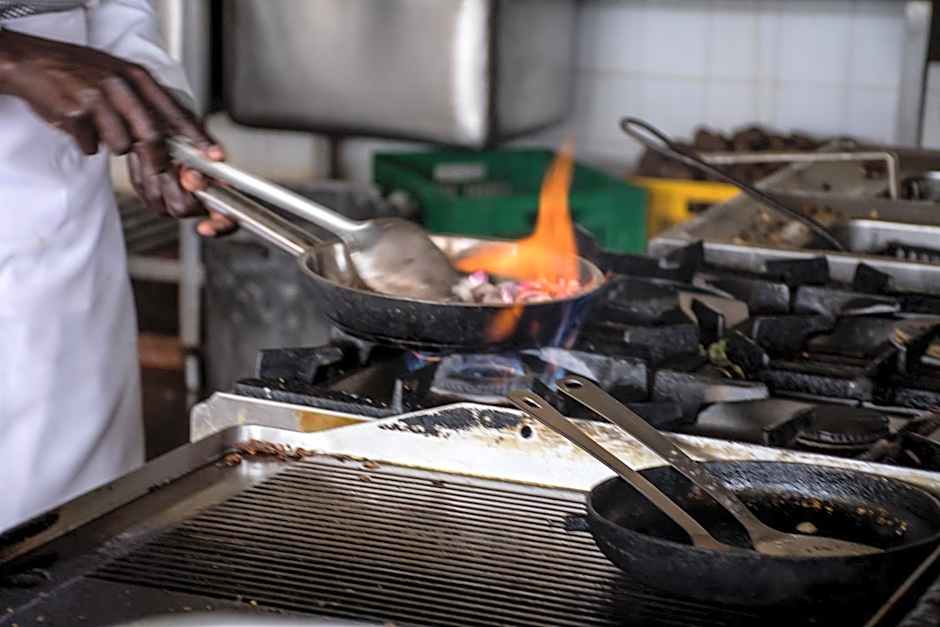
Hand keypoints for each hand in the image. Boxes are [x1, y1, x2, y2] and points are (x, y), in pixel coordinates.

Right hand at [0, 28, 232, 233]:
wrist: (32, 62)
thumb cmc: (80, 72)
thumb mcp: (120, 77)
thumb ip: (146, 104)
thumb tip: (172, 138)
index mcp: (137, 77)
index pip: (176, 110)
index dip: (198, 136)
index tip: (215, 155)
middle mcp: (121, 84)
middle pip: (151, 135)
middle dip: (157, 162)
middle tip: (159, 173)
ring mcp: (97, 98)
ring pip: (120, 145)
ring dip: (111, 145)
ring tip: (98, 126)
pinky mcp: (75, 112)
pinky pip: (91, 146)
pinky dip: (86, 143)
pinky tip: (78, 125)